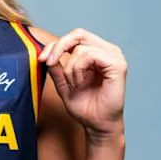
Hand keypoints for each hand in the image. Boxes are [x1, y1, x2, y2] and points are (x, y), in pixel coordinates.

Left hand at [39, 28, 126, 143]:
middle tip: (49, 62)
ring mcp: (115, 57)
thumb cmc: (85, 107)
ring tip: (74, 84)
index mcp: (98, 52)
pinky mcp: (118, 65)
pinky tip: (80, 82)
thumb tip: (45, 52)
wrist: (97, 125)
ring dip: (70, 68)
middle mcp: (108, 51)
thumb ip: (56, 67)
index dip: (56, 44)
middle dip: (59, 47)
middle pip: (79, 34)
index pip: (76, 36)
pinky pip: (90, 55)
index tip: (43, 59)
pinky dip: (78, 69)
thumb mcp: (63, 83)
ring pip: (81, 47)